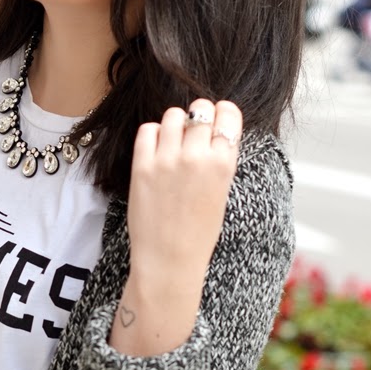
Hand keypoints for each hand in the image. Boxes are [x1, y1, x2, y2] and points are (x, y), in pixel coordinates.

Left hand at [127, 99, 241, 282]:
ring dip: (175, 123)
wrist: (169, 260)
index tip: (217, 117)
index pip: (228, 113)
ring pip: (173, 115)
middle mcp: (197, 157)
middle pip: (200, 109)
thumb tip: (212, 130)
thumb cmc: (198, 232)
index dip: (222, 112)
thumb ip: (219, 159)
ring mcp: (167, 160)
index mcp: (224, 164)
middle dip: (198, 116)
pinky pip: (147, 130)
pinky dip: (153, 134)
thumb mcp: (221, 192)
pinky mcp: (142, 166)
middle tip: (193, 131)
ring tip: (173, 141)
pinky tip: (156, 149)